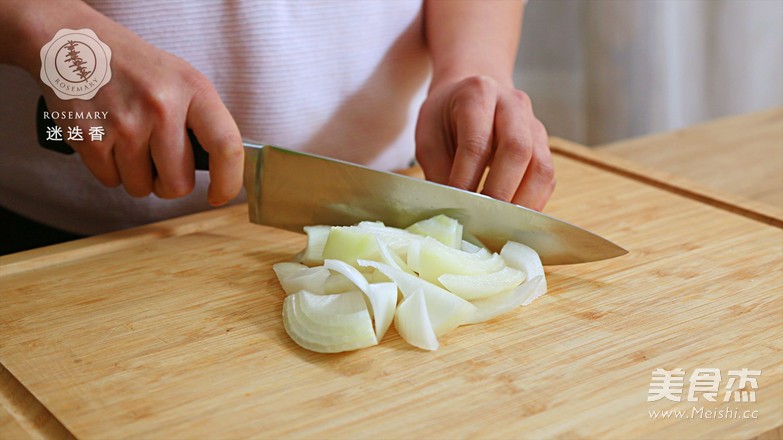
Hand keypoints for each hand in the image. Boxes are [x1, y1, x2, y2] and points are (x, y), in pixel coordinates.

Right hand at [23, 2, 242, 205]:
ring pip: (142, 188)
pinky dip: (110, 169)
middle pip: (178, 184)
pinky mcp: (90, 137)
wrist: (72, 43)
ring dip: (137, 176)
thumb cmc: (135, 68)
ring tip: (129, 142)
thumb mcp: (182, 80)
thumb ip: (204, 121)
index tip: (220, 195)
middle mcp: (161, 106)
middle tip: (160, 163)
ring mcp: (124, 123)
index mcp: (193, 89)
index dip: (228, 181)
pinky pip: (111, 180)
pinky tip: (108, 139)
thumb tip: (223, 171)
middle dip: (170, 183)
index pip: (226, 146)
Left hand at [415, 75, 554, 210]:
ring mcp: (534, 124)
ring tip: (500, 226)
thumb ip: (438, 172)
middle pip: (517, 151)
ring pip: (541, 167)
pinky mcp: (544, 145)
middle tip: (481, 221)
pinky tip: (514, 220)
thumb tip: (450, 214)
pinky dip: (532, 203)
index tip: (456, 207)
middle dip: (499, 193)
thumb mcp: (429, 137)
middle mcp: (513, 104)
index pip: (476, 143)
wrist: (471, 90)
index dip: (466, 179)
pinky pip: (547, 178)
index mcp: (478, 94)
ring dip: (522, 203)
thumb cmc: (445, 117)